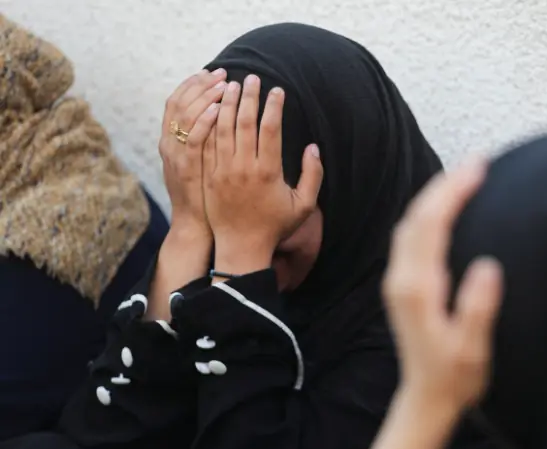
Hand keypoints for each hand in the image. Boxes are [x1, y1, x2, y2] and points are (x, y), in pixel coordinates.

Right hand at [158, 68, 226, 234]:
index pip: (176, 102)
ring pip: (184, 117)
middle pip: (178, 103)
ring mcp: (176, 158)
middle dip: (200, 85)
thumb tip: (218, 112)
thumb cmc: (206, 196)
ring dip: (205, 97)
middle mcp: (169, 146)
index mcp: (170, 142)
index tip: (211, 72)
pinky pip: (193, 140)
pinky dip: (203, 122)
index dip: (191, 84)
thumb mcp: (198, 163)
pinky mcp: (187, 171)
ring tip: (225, 85)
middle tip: (222, 73)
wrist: (198, 228)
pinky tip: (219, 110)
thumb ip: (202, 139)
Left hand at [203, 75, 322, 273]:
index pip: (270, 128)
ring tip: (232, 85)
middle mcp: (243, 167)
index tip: (278, 90)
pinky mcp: (209, 175)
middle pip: (245, 122)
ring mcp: (223, 171)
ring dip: (228, 104)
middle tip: (253, 77)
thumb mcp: (303, 205)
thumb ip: (313, 175)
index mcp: (268, 171)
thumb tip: (313, 148)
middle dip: (250, 96)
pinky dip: (211, 123)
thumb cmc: (275, 227)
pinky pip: (208, 143)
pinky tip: (215, 109)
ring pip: (223, 128)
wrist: (241, 247)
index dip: (274, 106)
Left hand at [383, 161, 502, 412]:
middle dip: (444, 185)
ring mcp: (398, 281)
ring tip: (465, 176)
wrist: (425, 398)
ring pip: (410, 224)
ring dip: (434, 196)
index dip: (452, 192)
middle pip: (416, 217)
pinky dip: (428, 213)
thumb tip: (487, 267)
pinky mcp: (402, 286)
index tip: (478, 167)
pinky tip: (447, 208)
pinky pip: (411, 237)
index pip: (430, 225)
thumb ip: (477, 309)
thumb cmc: (454, 376)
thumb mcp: (471, 349)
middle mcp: (401, 279)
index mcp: (417, 289)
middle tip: (477, 162)